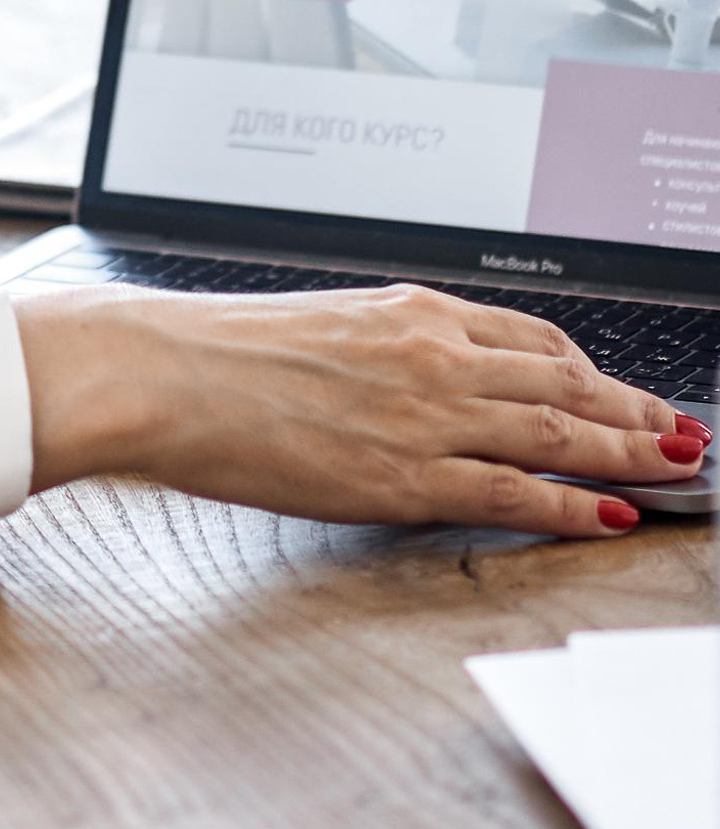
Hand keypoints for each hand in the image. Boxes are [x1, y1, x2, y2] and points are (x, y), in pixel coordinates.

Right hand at [15, 281, 710, 536]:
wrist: (161, 374)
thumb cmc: (215, 351)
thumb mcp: (318, 326)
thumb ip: (382, 350)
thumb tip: (416, 381)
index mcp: (410, 310)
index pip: (534, 340)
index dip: (594, 372)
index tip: (622, 391)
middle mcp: (434, 356)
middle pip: (570, 386)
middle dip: (637, 414)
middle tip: (683, 435)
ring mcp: (428, 417)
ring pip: (563, 437)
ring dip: (631, 457)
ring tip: (676, 472)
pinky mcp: (407, 476)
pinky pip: (518, 493)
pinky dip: (577, 507)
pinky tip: (611, 518)